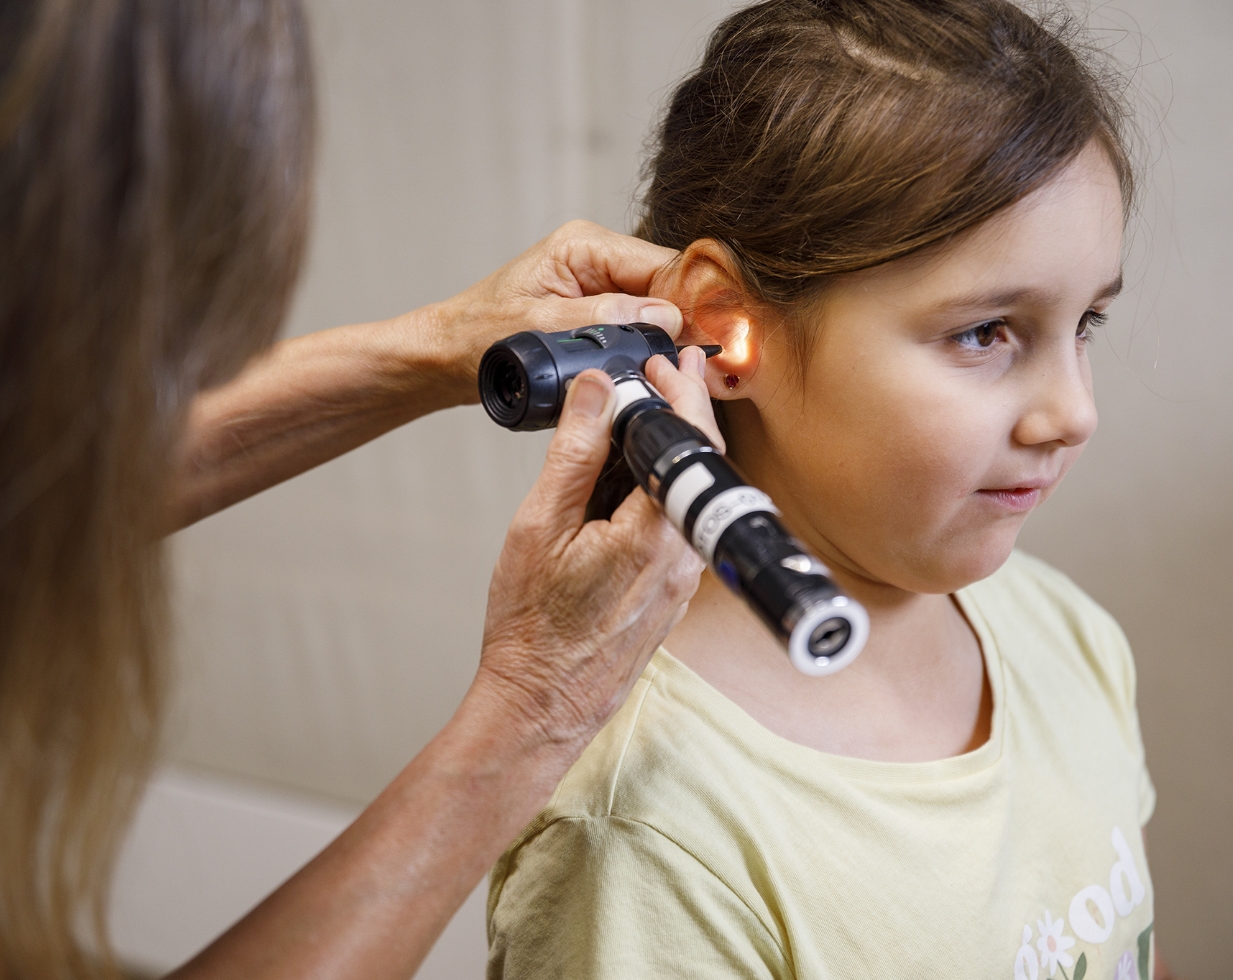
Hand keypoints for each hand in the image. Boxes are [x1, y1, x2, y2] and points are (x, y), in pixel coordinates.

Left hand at [428, 220, 683, 404]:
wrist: (446, 356)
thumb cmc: (478, 337)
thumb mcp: (540, 328)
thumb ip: (603, 319)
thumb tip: (664, 317)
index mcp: (584, 245)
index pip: (661, 263)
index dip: (690, 300)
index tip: (708, 338)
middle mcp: (596, 255)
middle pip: (666, 283)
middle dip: (682, 323)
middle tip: (697, 364)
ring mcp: (598, 282)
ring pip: (656, 307)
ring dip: (665, 339)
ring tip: (679, 370)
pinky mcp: (596, 308)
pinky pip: (637, 322)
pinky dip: (647, 346)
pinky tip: (656, 368)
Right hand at [473, 350, 720, 749]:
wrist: (541, 705)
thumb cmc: (533, 627)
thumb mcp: (540, 524)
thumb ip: (574, 451)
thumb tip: (596, 389)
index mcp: (657, 532)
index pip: (689, 441)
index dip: (680, 391)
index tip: (664, 360)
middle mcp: (683, 555)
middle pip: (699, 465)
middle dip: (680, 413)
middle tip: (659, 373)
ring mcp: (682, 578)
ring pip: (687, 495)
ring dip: (668, 451)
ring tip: (633, 419)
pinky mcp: (671, 592)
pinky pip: (675, 523)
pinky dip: (658, 488)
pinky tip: (626, 478)